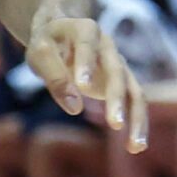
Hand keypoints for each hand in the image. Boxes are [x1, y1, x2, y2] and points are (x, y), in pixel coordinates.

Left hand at [25, 12, 147, 150]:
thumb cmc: (47, 43)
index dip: (86, 63)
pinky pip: (134, 103)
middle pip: (117, 73)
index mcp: (85, 29)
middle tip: (115, 124)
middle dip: (116, 99)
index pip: (87, 45)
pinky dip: (136, 124)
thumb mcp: (40, 54)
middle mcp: (108, 46)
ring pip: (134, 91)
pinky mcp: (122, 82)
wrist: (60, 33)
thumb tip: (75, 108)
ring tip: (135, 147)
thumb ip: (55, 77)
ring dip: (137, 118)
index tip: (82, 85)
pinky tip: (134, 147)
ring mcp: (119, 65)